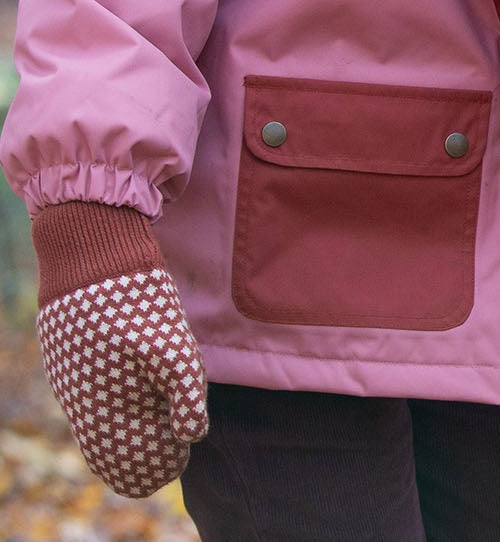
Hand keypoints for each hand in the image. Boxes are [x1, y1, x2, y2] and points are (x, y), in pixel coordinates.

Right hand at [38, 266, 207, 496]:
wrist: (94, 260)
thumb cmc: (139, 307)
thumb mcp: (176, 350)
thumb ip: (187, 397)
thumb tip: (194, 435)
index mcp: (106, 420)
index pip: (136, 473)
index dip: (169, 458)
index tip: (186, 429)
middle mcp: (83, 413)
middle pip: (124, 454)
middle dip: (157, 437)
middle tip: (177, 404)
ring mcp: (74, 391)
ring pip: (113, 426)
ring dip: (140, 416)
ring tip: (161, 380)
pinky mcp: (71, 369)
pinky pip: (98, 402)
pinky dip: (122, 397)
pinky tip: (140, 368)